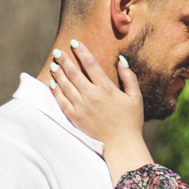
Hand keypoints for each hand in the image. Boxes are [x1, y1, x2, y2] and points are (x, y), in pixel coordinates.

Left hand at [50, 42, 152, 182]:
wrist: (121, 146)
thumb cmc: (131, 122)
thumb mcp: (135, 97)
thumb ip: (129, 77)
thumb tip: (121, 60)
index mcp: (107, 88)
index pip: (91, 64)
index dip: (82, 51)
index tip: (75, 42)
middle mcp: (92, 96)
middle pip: (74, 73)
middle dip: (65, 60)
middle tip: (58, 51)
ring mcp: (82, 108)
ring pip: (66, 86)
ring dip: (58, 73)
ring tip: (54, 64)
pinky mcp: (75, 119)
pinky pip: (62, 102)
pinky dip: (56, 92)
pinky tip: (52, 84)